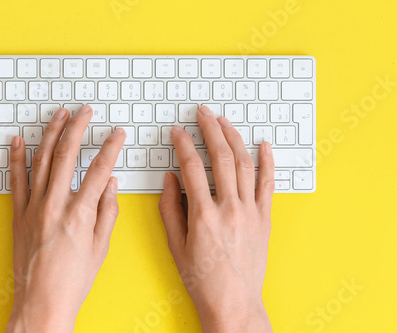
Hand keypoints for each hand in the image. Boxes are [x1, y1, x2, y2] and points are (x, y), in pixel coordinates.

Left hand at [6, 105, 124, 332]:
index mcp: (79, 214)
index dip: (111, 147)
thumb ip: (107, 211)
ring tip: (59, 116)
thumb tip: (111, 184)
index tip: (117, 133)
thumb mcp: (101, 247)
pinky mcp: (18, 214)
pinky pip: (15, 180)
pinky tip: (20, 140)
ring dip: (50, 134)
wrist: (41, 301)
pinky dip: (17, 158)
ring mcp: (33, 208)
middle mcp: (55, 205)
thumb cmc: (73, 279)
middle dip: (77, 128)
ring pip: (41, 161)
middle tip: (85, 111)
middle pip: (66, 156)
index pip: (99, 170)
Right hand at [159, 105, 274, 331]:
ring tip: (224, 122)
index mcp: (203, 215)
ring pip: (244, 164)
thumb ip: (170, 208)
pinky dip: (267, 161)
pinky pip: (268, 183)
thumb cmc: (202, 279)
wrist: (234, 303)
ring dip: (234, 138)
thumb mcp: (175, 245)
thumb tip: (170, 179)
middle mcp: (229, 208)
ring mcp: (251, 212)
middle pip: (221, 157)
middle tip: (202, 113)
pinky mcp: (265, 218)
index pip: (192, 167)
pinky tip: (264, 145)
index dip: (183, 144)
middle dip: (210, 129)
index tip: (177, 132)